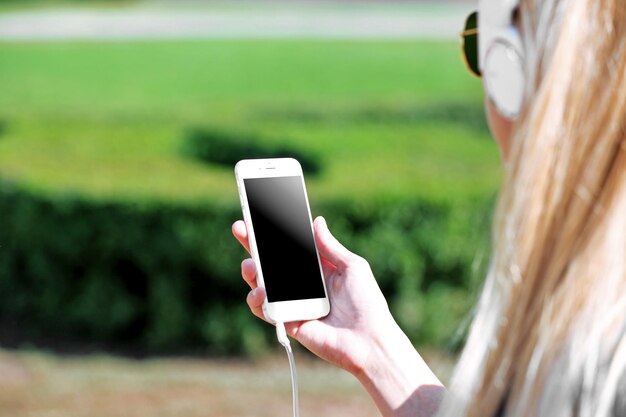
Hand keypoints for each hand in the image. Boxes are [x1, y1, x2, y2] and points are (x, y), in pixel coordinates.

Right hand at [232, 216, 443, 416]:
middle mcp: (303, 284)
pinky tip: (262, 292)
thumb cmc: (367, 303)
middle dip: (253, 245)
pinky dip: (258, 300)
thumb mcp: (352, 267)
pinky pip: (265, 310)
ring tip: (250, 266)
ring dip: (252, 272)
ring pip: (262, 284)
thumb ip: (329, 246)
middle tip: (240, 228)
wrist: (368, 340)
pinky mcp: (288, 322)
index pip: (290, 246)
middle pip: (271, 262)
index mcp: (318, 268)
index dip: (275, 234)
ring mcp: (293, 303)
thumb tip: (316, 221)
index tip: (259, 217)